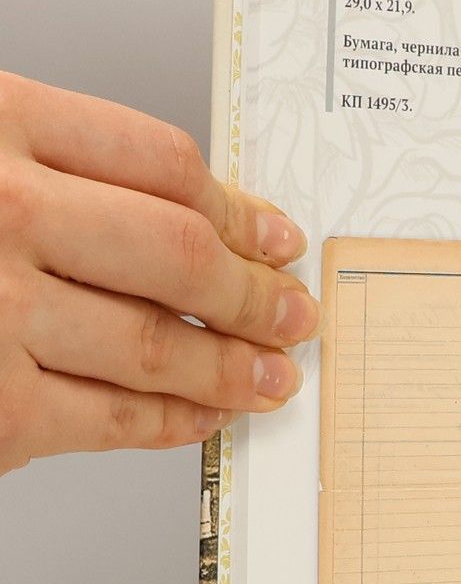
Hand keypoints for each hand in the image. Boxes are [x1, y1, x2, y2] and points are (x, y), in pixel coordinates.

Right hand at [0, 72, 315, 475]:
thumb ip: (41, 166)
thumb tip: (185, 223)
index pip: (159, 161)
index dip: (235, 206)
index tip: (275, 234)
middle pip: (179, 251)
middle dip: (256, 292)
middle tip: (296, 312)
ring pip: (156, 341)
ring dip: (230, 366)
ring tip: (272, 377)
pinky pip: (105, 416)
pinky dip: (168, 423)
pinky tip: (199, 419)